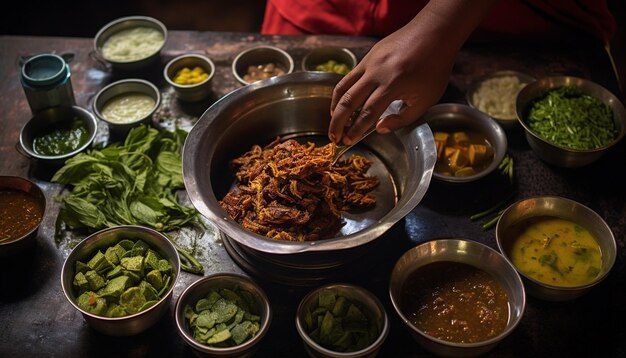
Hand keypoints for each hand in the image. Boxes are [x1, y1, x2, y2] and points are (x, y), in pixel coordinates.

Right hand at [328, 0, 495, 144]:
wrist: (434, 33)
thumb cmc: (434, 68)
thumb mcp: (426, 99)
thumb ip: (402, 118)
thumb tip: (379, 128)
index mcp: (393, 85)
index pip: (368, 113)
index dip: (356, 130)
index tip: (349, 141)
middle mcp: (376, 73)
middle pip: (349, 102)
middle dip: (338, 123)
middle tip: (333, 137)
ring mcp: (369, 62)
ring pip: (343, 87)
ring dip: (335, 107)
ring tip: (333, 121)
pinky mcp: (368, 56)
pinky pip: (349, 77)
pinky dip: (342, 92)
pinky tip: (342, 102)